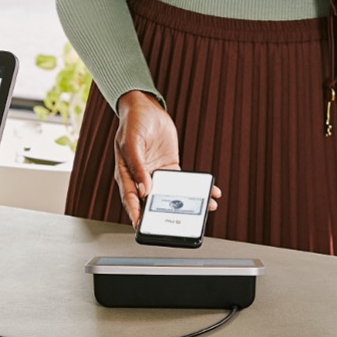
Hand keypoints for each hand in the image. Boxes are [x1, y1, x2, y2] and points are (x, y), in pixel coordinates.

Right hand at [114, 91, 220, 226]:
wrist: (146, 109)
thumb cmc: (132, 124)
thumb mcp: (131, 142)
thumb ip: (137, 166)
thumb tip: (144, 189)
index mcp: (126, 175)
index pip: (130, 200)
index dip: (135, 215)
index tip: (141, 228)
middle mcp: (140, 179)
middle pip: (151, 203)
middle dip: (165, 216)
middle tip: (179, 226)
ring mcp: (156, 175)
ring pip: (170, 195)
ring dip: (186, 204)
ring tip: (205, 209)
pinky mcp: (170, 169)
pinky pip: (183, 183)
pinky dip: (196, 188)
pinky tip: (209, 191)